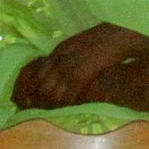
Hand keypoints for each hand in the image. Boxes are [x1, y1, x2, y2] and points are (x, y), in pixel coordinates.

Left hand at [20, 24, 143, 109]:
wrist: (115, 37)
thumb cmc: (99, 40)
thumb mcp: (75, 44)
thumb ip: (63, 56)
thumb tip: (55, 69)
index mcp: (56, 52)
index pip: (36, 75)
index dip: (34, 89)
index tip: (36, 98)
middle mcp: (58, 61)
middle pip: (41, 87)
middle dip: (40, 101)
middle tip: (44, 109)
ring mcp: (67, 69)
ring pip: (51, 94)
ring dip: (53, 105)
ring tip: (56, 111)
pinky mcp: (79, 77)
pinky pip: (67, 97)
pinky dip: (66, 104)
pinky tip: (70, 107)